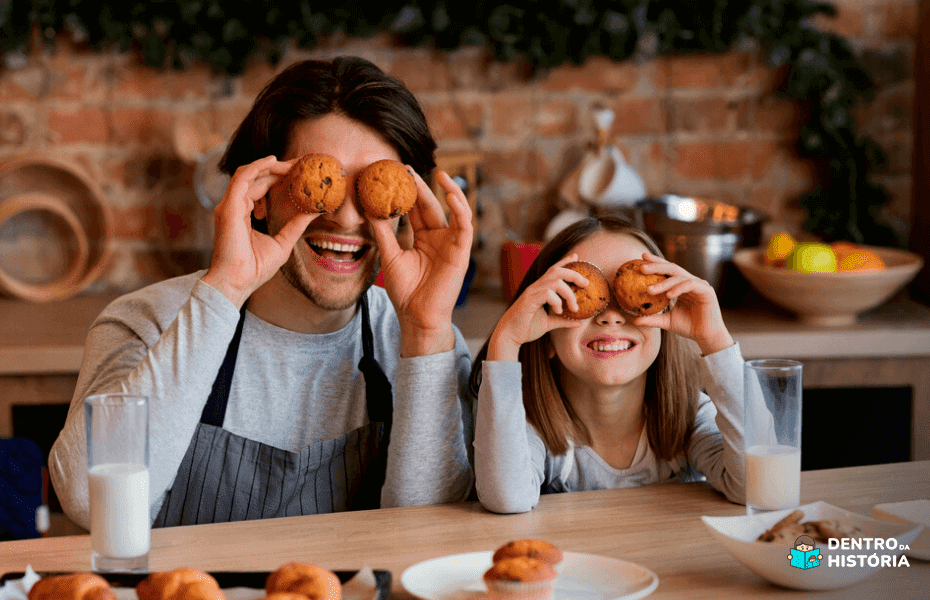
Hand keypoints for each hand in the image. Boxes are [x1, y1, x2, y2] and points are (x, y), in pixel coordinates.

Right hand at [201, 155, 316, 307]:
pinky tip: (274, 161)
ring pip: (250, 174)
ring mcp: (229, 206)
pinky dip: (257, 167)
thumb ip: (295, 225)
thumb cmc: (255, 268)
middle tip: (301, 165)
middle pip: (256, 178)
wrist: (238, 282)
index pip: (260, 188)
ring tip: (294, 164)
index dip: (279, 178)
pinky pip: (242, 179)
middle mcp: (234, 206)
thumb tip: (314, 211)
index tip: (300, 173)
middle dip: (279, 169)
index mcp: (243, 214)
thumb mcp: (282, 243)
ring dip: (272, 166)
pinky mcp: (229, 207)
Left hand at [370, 169, 472, 356]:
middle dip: (422, 186)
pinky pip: (465, 226)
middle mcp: (439, 238)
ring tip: (439, 174)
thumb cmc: (405, 292)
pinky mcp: (462, 252)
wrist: (416, 316)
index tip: (395, 175)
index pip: (416, 210)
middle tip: (407, 168)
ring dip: (448, 192)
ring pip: (453, 211)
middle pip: (431, 206)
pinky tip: (451, 196)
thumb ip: (384, 233)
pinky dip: (461, 210)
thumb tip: (370, 209)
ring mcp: (452, 244)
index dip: (408, 192)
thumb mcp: (390, 256)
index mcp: (423, 239)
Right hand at [487, 254, 585, 361]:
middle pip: (557, 271)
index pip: (553, 270)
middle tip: (586, 284)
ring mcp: (532, 292)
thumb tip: (578, 322)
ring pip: (556, 282)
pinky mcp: (529, 300)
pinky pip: (548, 294)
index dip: (565, 261)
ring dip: (569, 294)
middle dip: (574, 274)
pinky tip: (558, 311)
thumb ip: (563, 320)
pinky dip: (557, 302)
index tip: (576, 257)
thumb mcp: (549, 323)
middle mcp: (536, 287)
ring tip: (573, 308)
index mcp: (540, 289)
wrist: (510, 336)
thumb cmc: (526, 328)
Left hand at [631, 252, 733, 354]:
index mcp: (681, 285)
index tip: (640, 259)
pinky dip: (678, 288)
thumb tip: (634, 319)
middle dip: (656, 265)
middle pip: (672, 268)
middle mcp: (690, 282)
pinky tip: (668, 295)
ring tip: (649, 290)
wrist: (706, 337)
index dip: (655, 262)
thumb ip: (652, 318)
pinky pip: (690, 285)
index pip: (667, 270)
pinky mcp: (706, 291)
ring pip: (679, 277)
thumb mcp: (666, 321)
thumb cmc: (688, 327)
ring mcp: (699, 285)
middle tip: (642, 267)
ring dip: (663, 282)